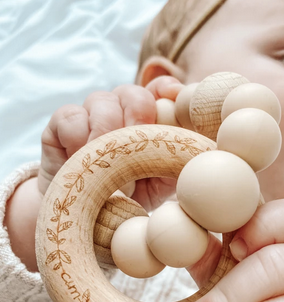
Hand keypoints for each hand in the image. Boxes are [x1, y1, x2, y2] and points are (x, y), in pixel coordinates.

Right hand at [39, 76, 182, 209]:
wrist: (89, 211)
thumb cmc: (131, 192)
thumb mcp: (161, 180)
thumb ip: (178, 160)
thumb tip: (202, 149)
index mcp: (147, 117)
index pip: (160, 90)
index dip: (168, 91)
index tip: (175, 99)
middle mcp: (121, 108)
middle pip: (133, 92)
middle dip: (138, 117)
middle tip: (136, 148)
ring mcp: (91, 111)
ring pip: (102, 101)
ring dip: (107, 137)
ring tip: (108, 168)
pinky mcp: (62, 121)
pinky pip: (72, 117)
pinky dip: (80, 141)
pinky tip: (83, 162)